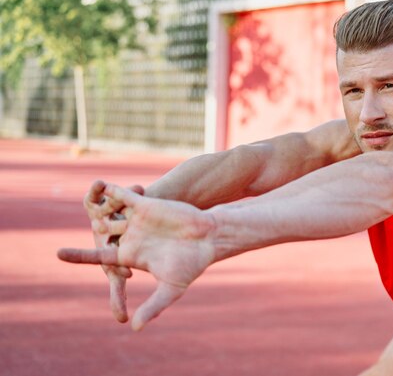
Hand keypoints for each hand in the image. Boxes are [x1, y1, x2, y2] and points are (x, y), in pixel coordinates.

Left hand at [62, 183, 215, 330]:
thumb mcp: (171, 288)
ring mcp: (137, 219)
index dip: (79, 255)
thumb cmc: (192, 264)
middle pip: (103, 232)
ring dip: (102, 211)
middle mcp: (131, 236)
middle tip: (100, 227)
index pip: (99, 255)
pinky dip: (111, 191)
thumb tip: (135, 329)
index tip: (59, 253)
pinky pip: (123, 196)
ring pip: (109, 213)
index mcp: (131, 255)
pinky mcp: (146, 204)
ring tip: (100, 209)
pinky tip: (101, 186)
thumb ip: (153, 307)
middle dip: (100, 229)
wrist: (209, 238)